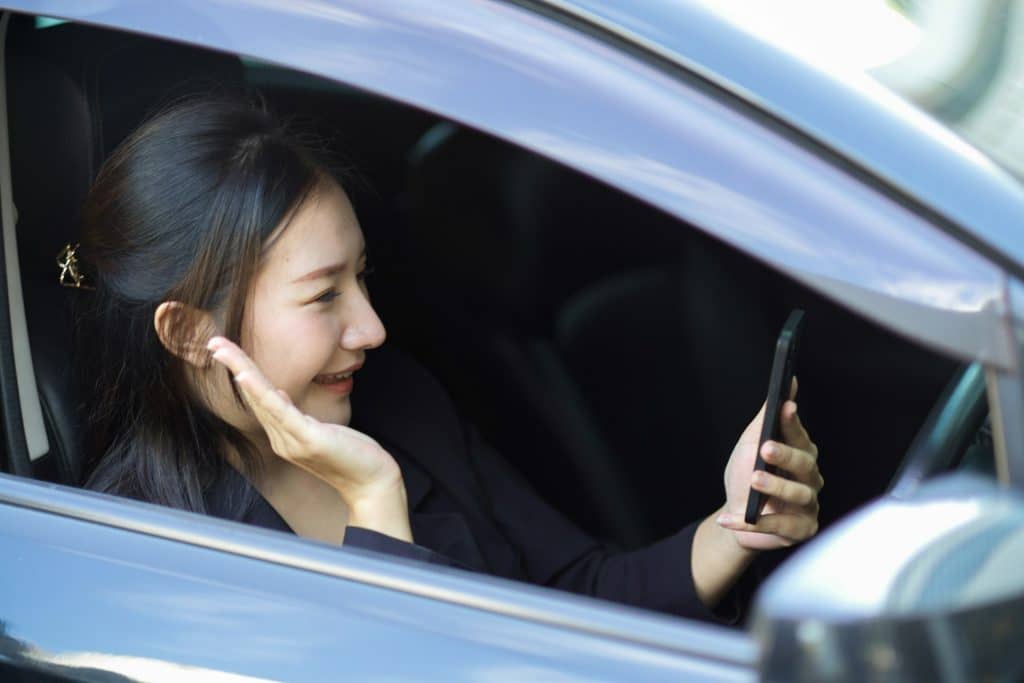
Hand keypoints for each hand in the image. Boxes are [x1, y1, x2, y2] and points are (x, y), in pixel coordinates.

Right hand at [207, 336, 411, 540]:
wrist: (372, 484)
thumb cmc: (351, 456)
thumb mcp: (320, 431)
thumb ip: (296, 416)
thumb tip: (279, 393)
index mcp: (283, 437)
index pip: (259, 399)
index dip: (242, 373)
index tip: (227, 350)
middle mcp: (281, 440)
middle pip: (254, 396)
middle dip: (235, 366)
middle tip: (213, 342)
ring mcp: (293, 441)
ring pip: (262, 399)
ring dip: (241, 370)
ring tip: (222, 349)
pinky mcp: (309, 440)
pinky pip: (280, 411)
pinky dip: (261, 391)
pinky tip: (246, 375)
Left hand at [719, 378, 822, 550]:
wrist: (735, 517)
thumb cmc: (745, 477)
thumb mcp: (749, 446)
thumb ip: (766, 419)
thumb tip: (787, 382)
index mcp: (801, 455)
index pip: (800, 436)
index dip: (794, 422)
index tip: (785, 407)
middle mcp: (810, 479)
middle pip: (806, 465)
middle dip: (786, 455)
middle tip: (765, 449)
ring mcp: (808, 505)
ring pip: (798, 495)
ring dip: (774, 488)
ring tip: (753, 481)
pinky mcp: (801, 529)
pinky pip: (782, 526)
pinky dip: (755, 523)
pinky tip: (732, 517)